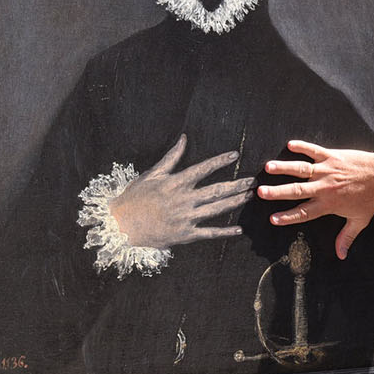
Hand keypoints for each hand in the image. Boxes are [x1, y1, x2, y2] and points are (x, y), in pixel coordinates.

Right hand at [108, 135, 254, 247]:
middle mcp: (183, 200)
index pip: (203, 168)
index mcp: (175, 183)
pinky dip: (224, 232)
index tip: (235, 155)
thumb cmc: (134, 198)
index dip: (220, 161)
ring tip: (249, 195)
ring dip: (235, 202)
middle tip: (253, 180)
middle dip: (237, 184)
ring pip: (217, 209)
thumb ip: (172, 157)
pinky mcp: (184, 235)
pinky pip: (209, 233)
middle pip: (217, 190)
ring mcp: (185, 218)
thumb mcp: (152, 174)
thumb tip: (184, 138)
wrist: (120, 225)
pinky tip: (238, 229)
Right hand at [259, 139, 373, 258]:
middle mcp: (324, 187)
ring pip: (301, 169)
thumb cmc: (371, 199)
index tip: (273, 218)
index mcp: (329, 204)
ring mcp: (327, 170)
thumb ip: (347, 238)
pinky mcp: (332, 156)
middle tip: (261, 192)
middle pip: (296, 191)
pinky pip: (314, 150)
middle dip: (277, 192)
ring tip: (269, 167)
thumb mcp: (359, 221)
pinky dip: (303, 147)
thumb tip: (341, 255)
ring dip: (284, 167)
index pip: (304, 212)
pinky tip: (290, 144)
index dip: (287, 217)